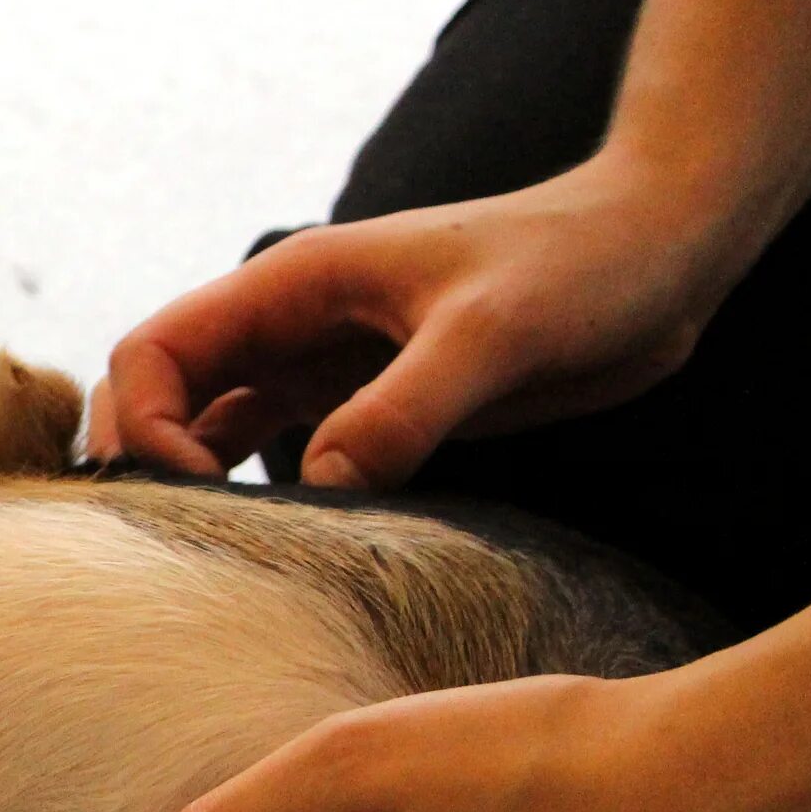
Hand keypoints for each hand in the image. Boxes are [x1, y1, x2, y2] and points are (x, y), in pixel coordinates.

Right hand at [85, 152, 756, 486]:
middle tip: (187, 540)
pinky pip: (280, 455)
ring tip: (225, 558)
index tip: (201, 489)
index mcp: (292, 285)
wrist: (662, 253)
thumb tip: (317, 484)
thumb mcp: (494, 335)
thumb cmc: (583, 267)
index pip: (155, 353)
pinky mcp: (367, 405)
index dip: (148, 425)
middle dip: (148, 461)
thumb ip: (404, 409)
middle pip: (161, 395)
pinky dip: (264, 499)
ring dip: (199, 487)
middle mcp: (290, 325)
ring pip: (211, 430)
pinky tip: (289, 547)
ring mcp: (324, 366)